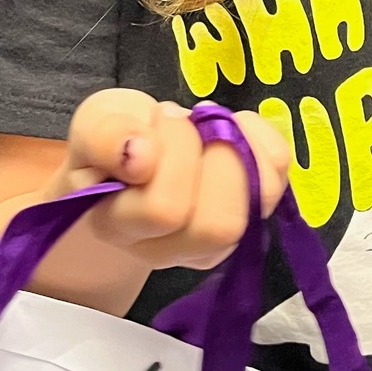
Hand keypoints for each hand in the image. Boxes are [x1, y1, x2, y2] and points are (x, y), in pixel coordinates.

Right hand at [55, 89, 289, 272]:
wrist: (133, 157)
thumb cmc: (112, 144)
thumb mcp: (94, 124)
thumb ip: (104, 136)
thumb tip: (140, 154)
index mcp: (122, 229)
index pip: (163, 211)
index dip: (167, 154)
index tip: (149, 125)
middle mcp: (172, 248)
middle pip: (217, 223)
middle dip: (204, 151)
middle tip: (179, 122)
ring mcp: (218, 239)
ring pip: (254, 203)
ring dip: (234, 145)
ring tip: (205, 125)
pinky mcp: (254, 212)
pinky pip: (277, 175)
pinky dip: (260, 137)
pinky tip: (231, 127)